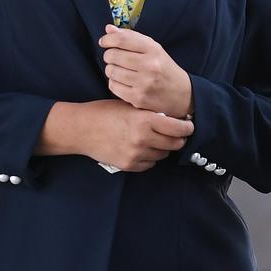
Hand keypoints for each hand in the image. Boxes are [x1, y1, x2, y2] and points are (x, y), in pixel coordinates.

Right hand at [71, 99, 193, 171]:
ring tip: (155, 139)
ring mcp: (136, 154)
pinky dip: (150, 157)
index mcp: (145, 120)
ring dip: (163, 148)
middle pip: (174, 144)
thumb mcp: (130, 106)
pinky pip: (150, 164)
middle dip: (178, 139)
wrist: (82, 129)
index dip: (187, 127)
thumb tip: (172, 118)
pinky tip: (143, 148)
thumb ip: (150, 113)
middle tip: (177, 134)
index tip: (188, 126)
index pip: (178, 128)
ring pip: (163, 155)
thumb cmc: (105, 112)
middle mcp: (143, 139)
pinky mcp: (129, 165)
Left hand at [99, 25, 192, 117]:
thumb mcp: (153, 48)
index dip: (108, 39)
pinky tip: (122, 81)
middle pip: (113, 55)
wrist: (182, 94)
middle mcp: (149, 65)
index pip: (122, 39)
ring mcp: (144, 83)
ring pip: (111, 71)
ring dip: (111, 69)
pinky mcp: (138, 98)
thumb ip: (131, 37)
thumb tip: (108, 29)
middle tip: (113, 57)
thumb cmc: (164, 68)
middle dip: (109, 55)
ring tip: (119, 70)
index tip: (104, 41)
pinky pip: (113, 86)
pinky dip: (114, 82)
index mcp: (153, 50)